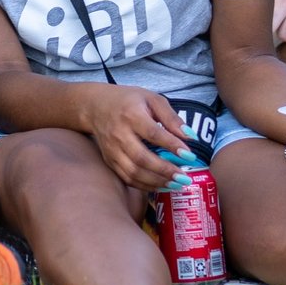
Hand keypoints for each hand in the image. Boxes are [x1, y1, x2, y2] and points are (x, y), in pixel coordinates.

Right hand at [81, 85, 198, 192]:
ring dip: (156, 182)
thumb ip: (171, 118)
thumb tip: (190, 137)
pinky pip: (127, 178)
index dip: (171, 145)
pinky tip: (161, 185)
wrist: (95, 106)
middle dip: (165, 170)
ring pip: (133, 172)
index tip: (189, 155)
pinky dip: (145, 185)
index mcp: (131, 115)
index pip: (153, 133)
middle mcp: (119, 134)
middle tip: (185, 178)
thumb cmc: (128, 100)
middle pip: (141, 158)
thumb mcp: (152, 99)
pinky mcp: (110, 160)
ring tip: (176, 184)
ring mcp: (112, 150)